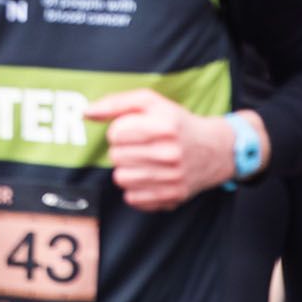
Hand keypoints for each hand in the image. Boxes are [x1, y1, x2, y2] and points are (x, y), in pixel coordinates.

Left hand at [86, 89, 237, 210]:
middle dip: (122, 150)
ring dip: (126, 169)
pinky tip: (149, 177)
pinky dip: (136, 188)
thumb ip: (115, 103)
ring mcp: (173, 178)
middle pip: (116, 157)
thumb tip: (86, 112)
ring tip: (143, 161)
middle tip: (139, 146)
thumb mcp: (150, 103)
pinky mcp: (173, 197)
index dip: (119, 130)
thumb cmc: (176, 123)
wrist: (215, 150)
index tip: (133, 130)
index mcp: (165, 126)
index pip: (115, 133)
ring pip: (121, 178)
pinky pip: (132, 198)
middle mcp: (171, 154)